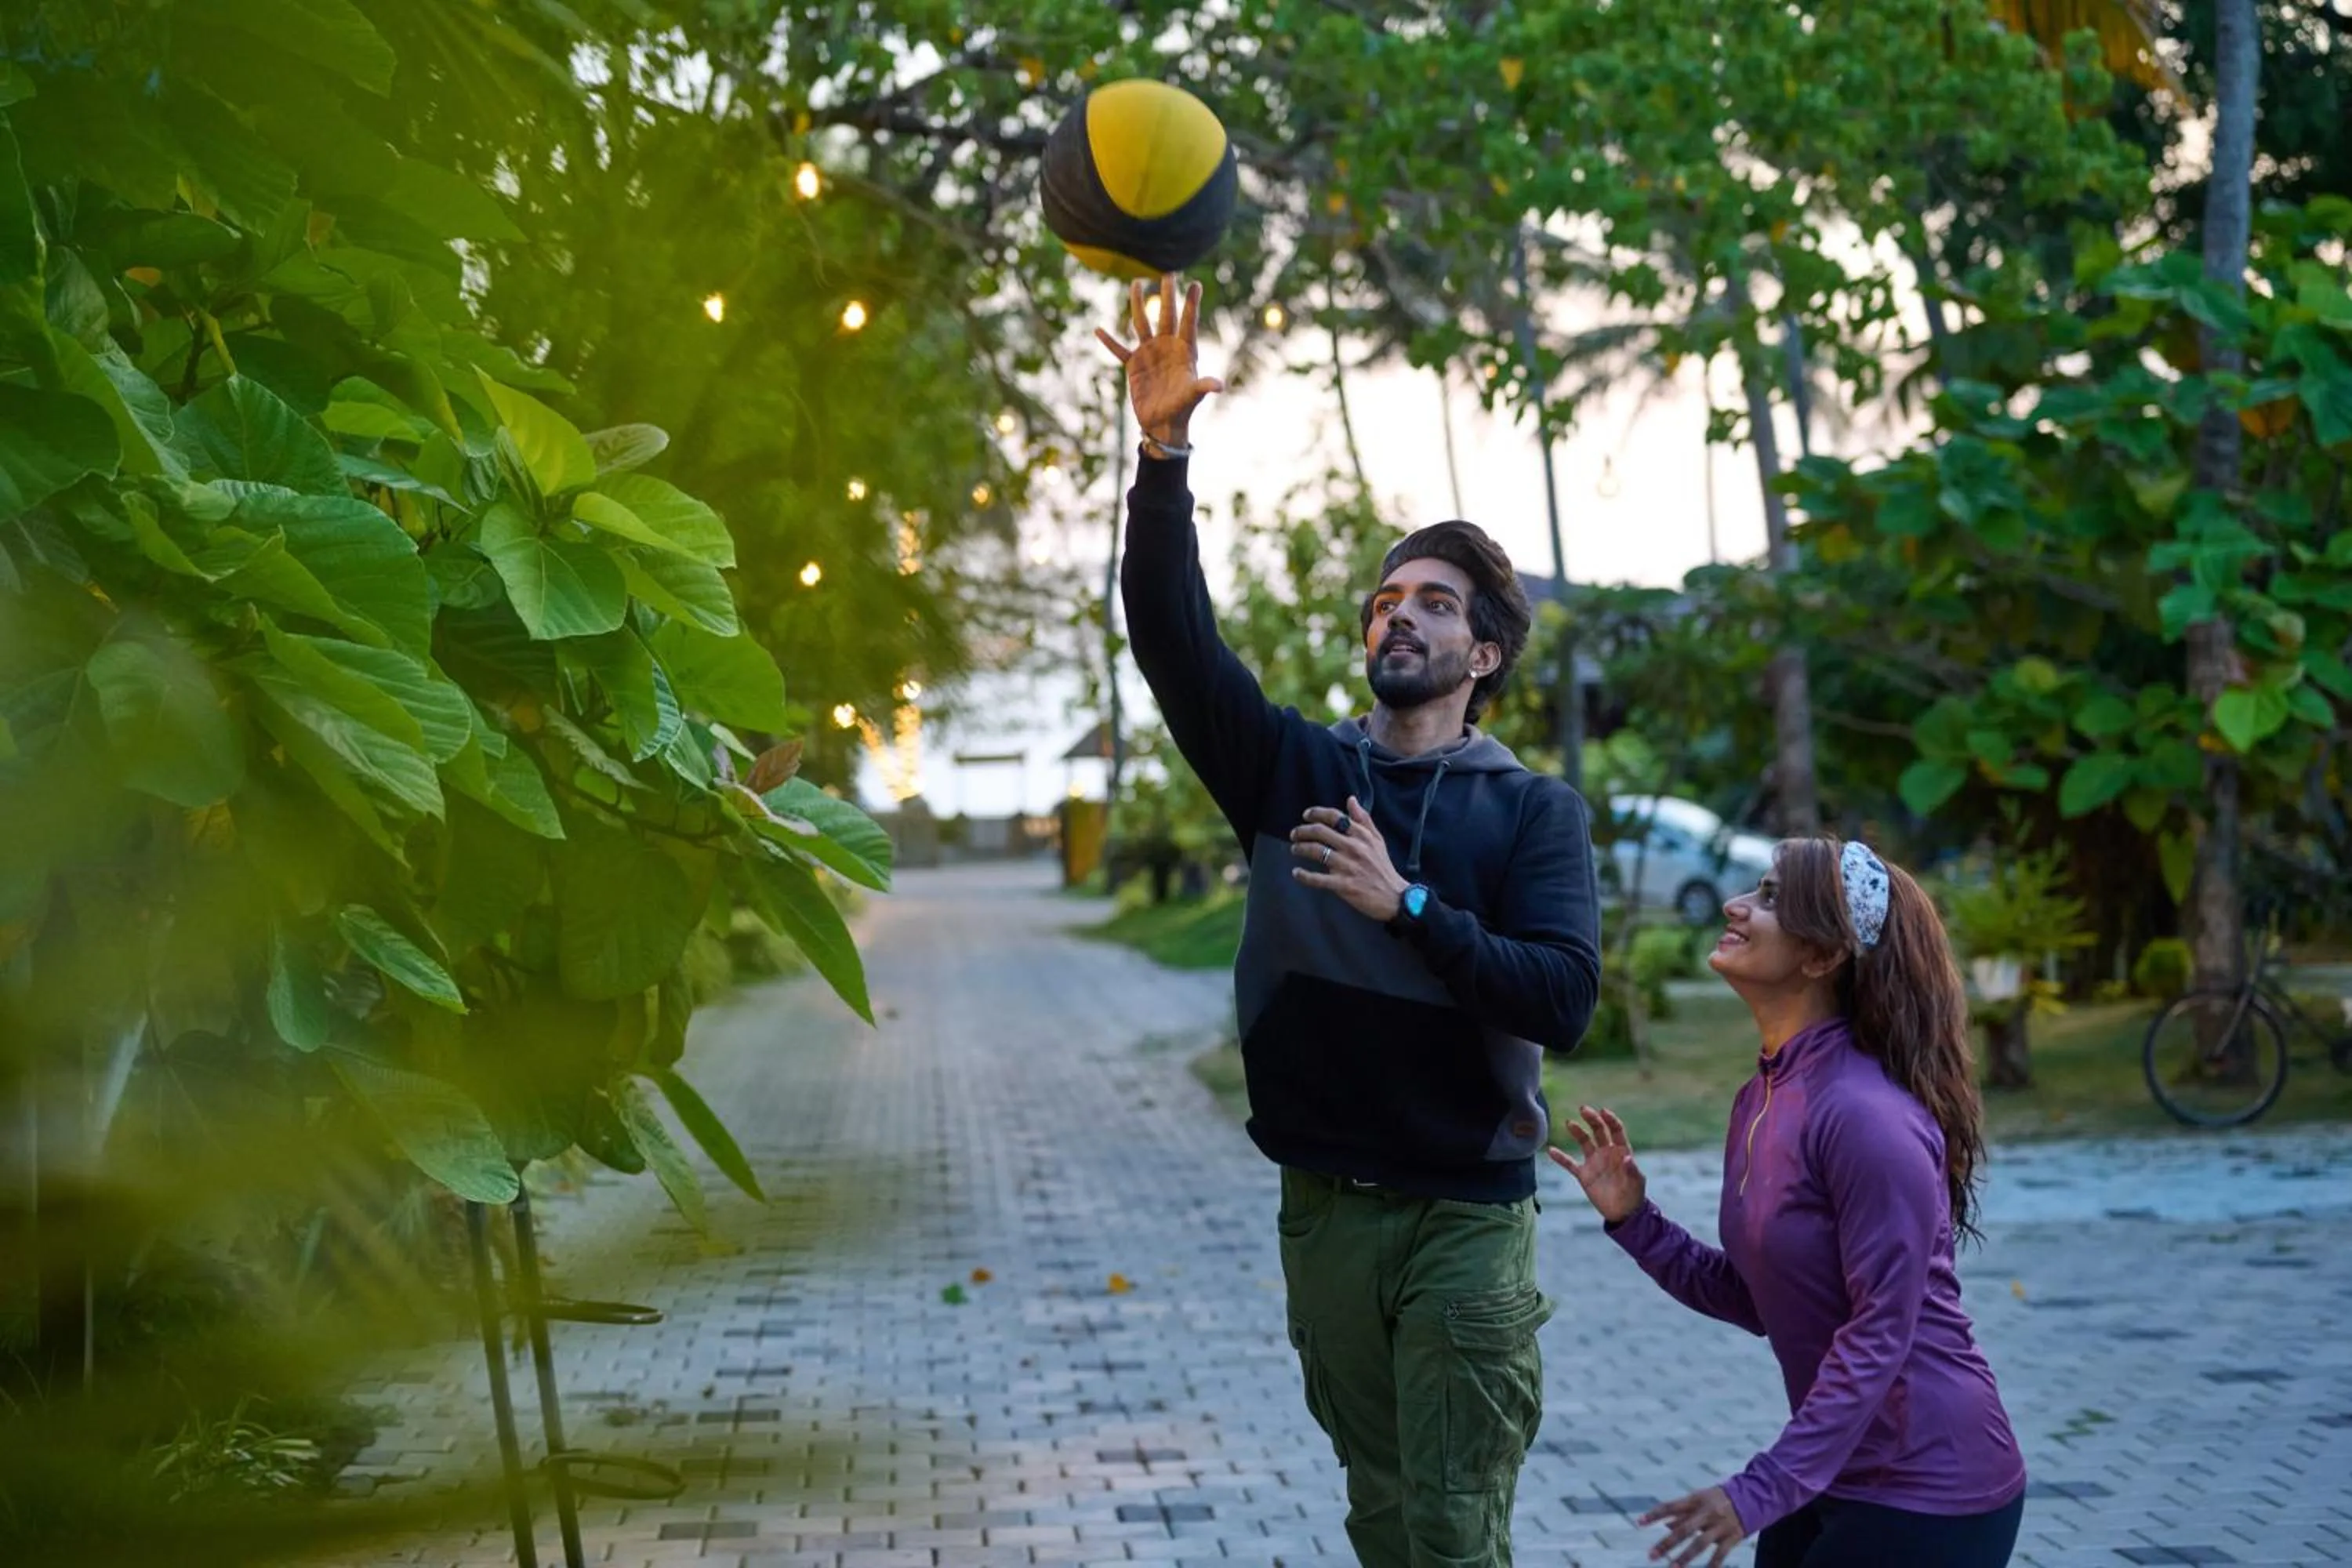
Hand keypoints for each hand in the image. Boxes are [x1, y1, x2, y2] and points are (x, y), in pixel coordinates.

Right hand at [1094, 272, 1224, 447]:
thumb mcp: (1192, 397)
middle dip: (1167, 294)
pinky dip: (1109, 341)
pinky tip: (1098, 329)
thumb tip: (1218, 385)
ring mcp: (1149, 354)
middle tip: (1169, 272)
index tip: (1196, 283)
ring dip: (1138, 304)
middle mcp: (1166, 347)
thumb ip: (1203, 387)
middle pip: (1166, 315)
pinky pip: (1119, 350)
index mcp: (1184, 351)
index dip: (1191, 304)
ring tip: (1136, 283)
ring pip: (1142, 323)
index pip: (1187, 323)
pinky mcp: (1133, 366)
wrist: (1163, 423)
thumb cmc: (1182, 409)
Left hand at [1288, 798, 1408, 921]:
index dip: (1316, 813)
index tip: (1306, 815)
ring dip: (1300, 849)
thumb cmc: (1383, 867)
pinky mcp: (1344, 885)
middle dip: (1302, 831)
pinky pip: (1318, 879)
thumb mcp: (1377, 840)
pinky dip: (1304, 876)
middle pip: (1320, 832)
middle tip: (1294, 834)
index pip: (1335, 817)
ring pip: (1316, 852)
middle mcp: (1354, 847)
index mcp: (1362, 835)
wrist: (1393, 897)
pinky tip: (1296, 873)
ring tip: (1294, 849)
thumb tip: (1351, 799)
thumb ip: (1363, 819)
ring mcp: (1348, 866)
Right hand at [1545, 1105, 1647, 1224]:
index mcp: (1621, 1151)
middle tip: (1583, 1109)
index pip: (1616, 1130)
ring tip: (1569, 1123)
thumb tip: (1628, 1158)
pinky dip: (1561, 1158)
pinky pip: (1570, 1164)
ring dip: (1577, 1132)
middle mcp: (1607, 1153)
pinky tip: (1551, 1150)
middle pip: (1598, 1131)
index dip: (1610, 1120)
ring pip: (1584, 1142)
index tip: (1603, 1111)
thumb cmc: (1634, 1195)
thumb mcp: (1637, 1183)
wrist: (1623, 1213)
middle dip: (1592, 1119)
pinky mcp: (1584, 1175)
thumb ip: (1632, 1170)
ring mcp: (1594, 1162)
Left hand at [1641, 1486, 1745, 1566]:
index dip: (1654, 1514)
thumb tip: (1665, 1524)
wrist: (1755, 1495)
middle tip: (1651, 1556)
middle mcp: (1707, 1511)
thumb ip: (1684, 1512)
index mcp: (1696, 1499)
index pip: (1670, 1506)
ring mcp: (1721, 1524)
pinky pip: (1720, 1554)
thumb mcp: (1701, 1499)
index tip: (1639, 1523)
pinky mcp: (1734, 1536)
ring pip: (1700, 1543)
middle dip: (1666, 1543)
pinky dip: (1712, 1565)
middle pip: (1683, 1529)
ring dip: (1685, 1557)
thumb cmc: (1721, 1499)